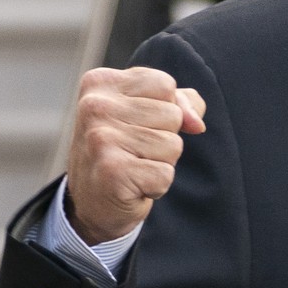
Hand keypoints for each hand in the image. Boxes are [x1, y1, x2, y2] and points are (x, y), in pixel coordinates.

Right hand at [65, 66, 206, 243]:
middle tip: (132, 152)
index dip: (163, 110)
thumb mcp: (147, 114)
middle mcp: (95, 106)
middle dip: (163, 138)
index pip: (165, 85)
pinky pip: (166, 174)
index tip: (134, 126)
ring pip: (173, 144)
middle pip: (172, 115)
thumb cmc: (123, 151)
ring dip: (160, 162)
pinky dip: (156, 186)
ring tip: (133, 168)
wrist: (91, 204)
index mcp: (100, 83)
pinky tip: (132, 187)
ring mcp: (100, 139)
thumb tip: (196, 124)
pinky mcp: (112, 171)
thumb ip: (180, 103)